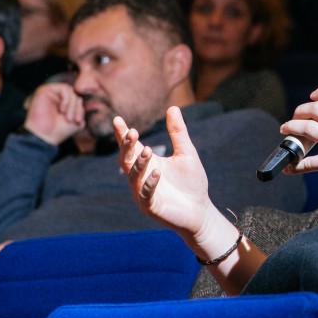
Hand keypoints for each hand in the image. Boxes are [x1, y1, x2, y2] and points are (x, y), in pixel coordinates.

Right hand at [24, 82, 84, 144]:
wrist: (44, 136)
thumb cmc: (59, 130)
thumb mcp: (77, 120)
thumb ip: (81, 108)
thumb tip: (82, 99)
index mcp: (64, 102)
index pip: (79, 99)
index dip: (81, 109)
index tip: (78, 121)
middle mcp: (57, 96)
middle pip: (76, 94)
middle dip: (77, 108)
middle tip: (73, 120)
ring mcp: (52, 92)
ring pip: (71, 91)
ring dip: (72, 105)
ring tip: (68, 117)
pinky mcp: (45, 90)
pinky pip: (64, 88)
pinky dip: (67, 99)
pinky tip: (62, 109)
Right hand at [113, 106, 215, 238]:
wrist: (200, 210)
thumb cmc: (191, 182)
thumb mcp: (186, 153)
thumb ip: (178, 132)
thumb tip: (172, 107)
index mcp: (147, 164)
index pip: (131, 147)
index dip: (123, 135)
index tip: (118, 119)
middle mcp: (140, 177)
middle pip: (126, 160)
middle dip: (127, 147)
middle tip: (132, 132)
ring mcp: (143, 193)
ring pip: (133, 177)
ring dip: (140, 163)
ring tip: (148, 150)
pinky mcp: (151, 207)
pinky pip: (146, 195)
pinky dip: (150, 183)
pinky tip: (157, 173)